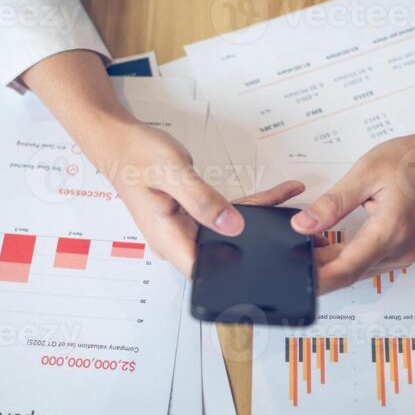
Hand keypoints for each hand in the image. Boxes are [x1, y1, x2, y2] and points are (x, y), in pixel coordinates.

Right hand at [101, 121, 306, 275]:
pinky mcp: (193, 215)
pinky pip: (225, 215)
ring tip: (292, 205)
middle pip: (224, 253)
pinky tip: (275, 195)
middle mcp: (177, 239)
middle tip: (295, 230)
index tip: (268, 260)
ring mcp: (186, 228)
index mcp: (168, 239)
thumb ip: (202, 200)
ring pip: (230, 232)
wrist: (119, 140)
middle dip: (259, 244)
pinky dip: (249, 206)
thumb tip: (233, 225)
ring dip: (259, 220)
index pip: (206, 272)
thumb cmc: (136, 154)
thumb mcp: (172, 173)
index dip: (236, 273)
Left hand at [291, 97, 414, 293]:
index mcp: (389, 233)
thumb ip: (333, 203)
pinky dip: (347, 257)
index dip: (315, 279)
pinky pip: (369, 262)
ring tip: (304, 245)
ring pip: (358, 270)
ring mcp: (403, 253)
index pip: (344, 271)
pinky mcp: (403, 250)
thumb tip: (302, 225)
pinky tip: (328, 243)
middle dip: (317, 269)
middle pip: (348, 273)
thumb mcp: (367, 173)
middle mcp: (399, 251)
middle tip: (287, 254)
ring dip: (331, 263)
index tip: (293, 278)